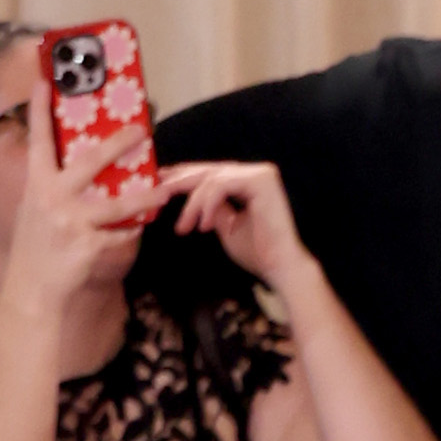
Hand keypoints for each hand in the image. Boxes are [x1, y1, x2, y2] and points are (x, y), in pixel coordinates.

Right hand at [0, 79, 147, 320]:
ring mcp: (72, 222)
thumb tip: (80, 167)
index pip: (38, 140)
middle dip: (117, 143)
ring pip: (118, 204)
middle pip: (89, 162)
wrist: (34, 288)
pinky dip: (134, 233)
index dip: (39, 110)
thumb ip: (54, 187)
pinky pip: (121, 236)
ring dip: (146, 198)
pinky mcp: (89, 247)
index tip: (45, 82)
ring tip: (167, 189)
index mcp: (37, 183)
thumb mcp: (37, 209)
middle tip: (142, 129)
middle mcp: (53, 198)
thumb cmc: (38, 246)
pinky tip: (147, 229)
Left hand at [160, 152, 317, 302]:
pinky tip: (204, 227)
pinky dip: (208, 205)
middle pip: (207, 171)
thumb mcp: (224, 225)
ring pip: (211, 179)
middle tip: (158, 195)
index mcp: (247, 180)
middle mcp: (255, 172)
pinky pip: (221, 186)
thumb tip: (186, 196)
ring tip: (185, 227)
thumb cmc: (257, 253)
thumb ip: (210, 207)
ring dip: (193, 204)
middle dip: (180, 184)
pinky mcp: (261, 180)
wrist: (281, 269)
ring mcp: (260, 173)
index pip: (210, 173)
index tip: (160, 184)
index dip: (183, 177)